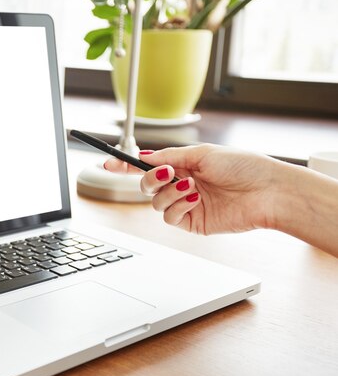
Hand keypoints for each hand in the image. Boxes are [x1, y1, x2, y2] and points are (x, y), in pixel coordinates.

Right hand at [104, 144, 282, 234]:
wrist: (267, 191)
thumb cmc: (243, 166)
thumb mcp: (201, 153)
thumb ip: (169, 155)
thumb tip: (145, 156)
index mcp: (182, 164)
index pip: (147, 165)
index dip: (125, 165)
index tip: (107, 164)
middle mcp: (181, 184)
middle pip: (146, 185)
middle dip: (150, 178)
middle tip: (165, 172)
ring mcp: (185, 204)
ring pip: (155, 203)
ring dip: (168, 192)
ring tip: (191, 185)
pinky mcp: (192, 222)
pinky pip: (169, 217)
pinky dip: (177, 205)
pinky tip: (195, 198)